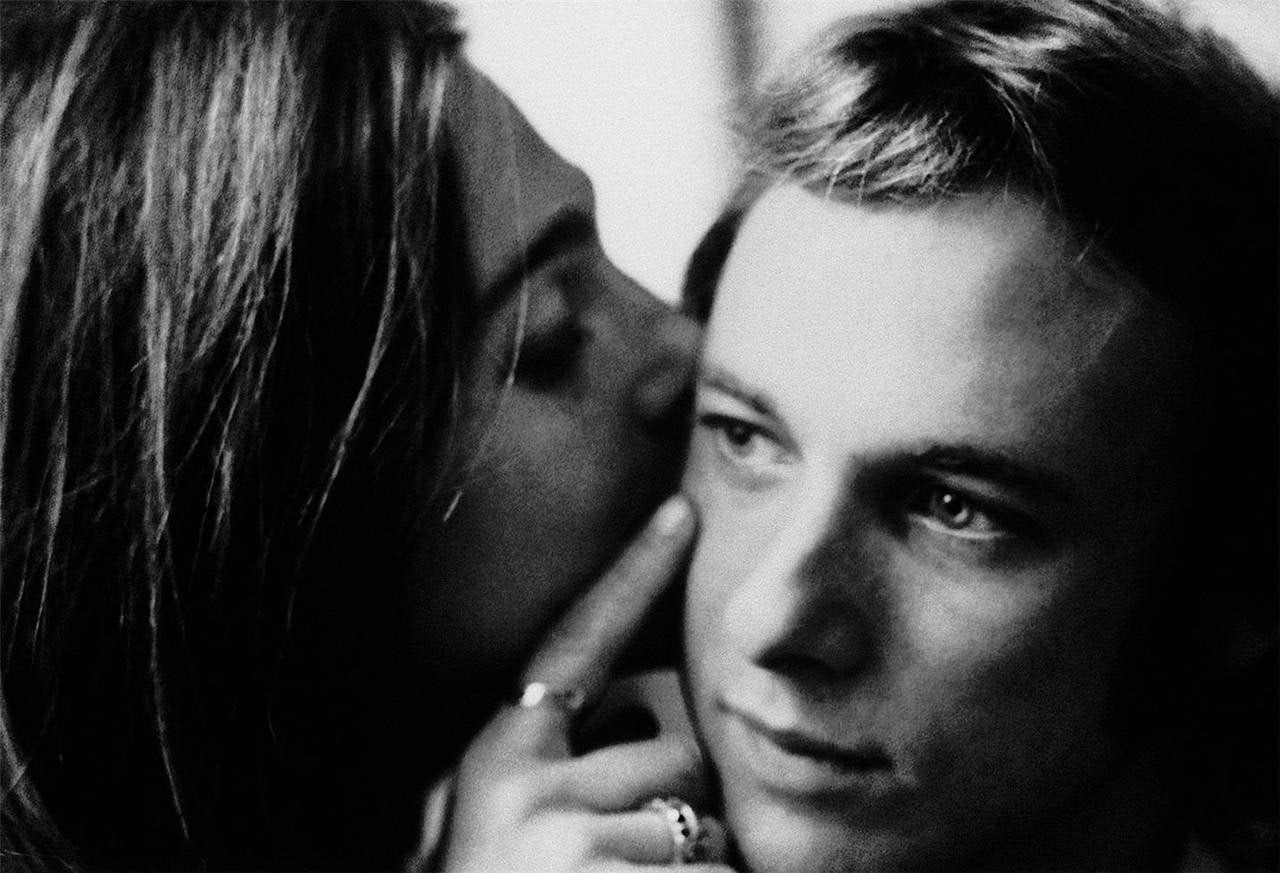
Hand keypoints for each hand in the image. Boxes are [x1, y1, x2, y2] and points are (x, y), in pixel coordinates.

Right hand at [434, 495, 732, 871]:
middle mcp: (528, 792)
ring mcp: (570, 843)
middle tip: (626, 861)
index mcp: (497, 763)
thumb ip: (553, 770)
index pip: (576, 645)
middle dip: (683, 807)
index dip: (634, 574)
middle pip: (682, 757)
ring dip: (692, 868)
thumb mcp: (496, 823)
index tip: (682, 511)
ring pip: (708, 827)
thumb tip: (647, 733)